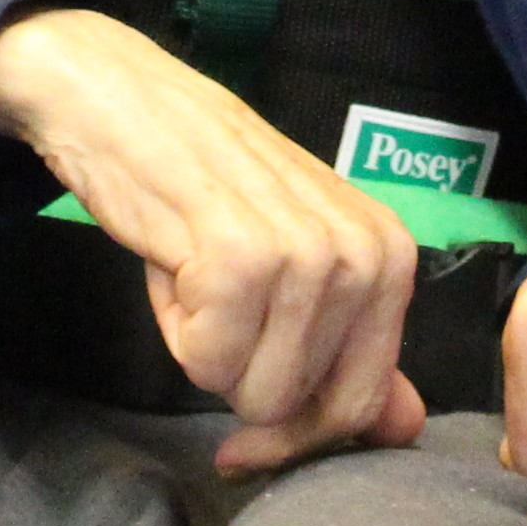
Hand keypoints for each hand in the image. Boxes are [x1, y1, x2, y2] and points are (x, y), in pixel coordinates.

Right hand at [0, 9, 424, 471]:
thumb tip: (408, 428)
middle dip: (241, 378)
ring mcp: (307, 253)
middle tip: (213, 296)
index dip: (294, 431)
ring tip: (196, 267)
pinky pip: (208, 364)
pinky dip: (176, 328)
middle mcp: (365, 253)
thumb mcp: (287, 259)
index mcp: (388, 254)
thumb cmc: (200, 177)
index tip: (242, 427)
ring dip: (206, 347)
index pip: (361, 401)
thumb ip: (350, 346)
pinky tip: (174, 258)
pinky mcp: (242, 255)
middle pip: (304, 407)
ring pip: (258, 394)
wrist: (118, 94)